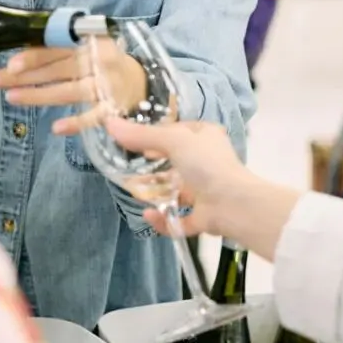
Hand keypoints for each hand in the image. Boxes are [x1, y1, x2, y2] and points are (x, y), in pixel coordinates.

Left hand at [0, 39, 148, 135]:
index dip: (34, 56)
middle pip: (58, 69)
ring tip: (11, 97)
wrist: (144, 83)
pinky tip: (56, 128)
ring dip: (39, 95)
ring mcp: (108, 86)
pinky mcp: (114, 108)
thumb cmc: (104, 63)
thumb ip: (60, 49)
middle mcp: (100, 61)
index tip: (11, 64)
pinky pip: (93, 116)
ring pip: (69, 91)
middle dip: (24, 76)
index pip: (57, 48)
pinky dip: (77, 123)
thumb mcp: (87, 48)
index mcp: (91, 41)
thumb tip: (19, 57)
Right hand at [106, 116, 255, 237]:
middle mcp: (207, 162)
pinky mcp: (203, 216)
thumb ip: (142, 135)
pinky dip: (163, 220)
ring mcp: (206, 191)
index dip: (156, 135)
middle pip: (175, 162)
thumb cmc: (207, 164)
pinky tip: (148, 215)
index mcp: (206, 138)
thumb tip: (109, 123)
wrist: (233, 204)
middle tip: (129, 168)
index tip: (134, 141)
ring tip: (133, 191)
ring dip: (156, 194)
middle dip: (154, 167)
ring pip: (177, 191)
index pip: (178, 132)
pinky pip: (178, 218)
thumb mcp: (173, 141)